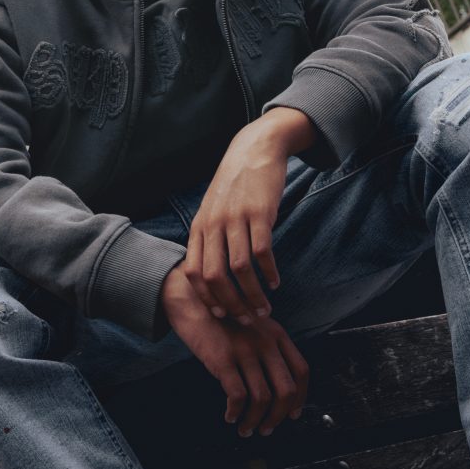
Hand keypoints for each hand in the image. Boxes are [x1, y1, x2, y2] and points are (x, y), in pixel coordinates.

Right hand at [161, 266, 308, 435]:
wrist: (190, 300)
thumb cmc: (220, 316)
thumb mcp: (253, 325)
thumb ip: (268, 347)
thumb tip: (278, 384)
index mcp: (276, 333)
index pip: (301, 371)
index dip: (300, 398)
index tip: (292, 414)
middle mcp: (265, 341)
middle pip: (286, 389)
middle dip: (279, 416)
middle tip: (268, 428)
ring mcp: (245, 350)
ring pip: (262, 398)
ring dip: (255, 420)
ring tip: (246, 428)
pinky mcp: (223, 359)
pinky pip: (237, 396)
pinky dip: (236, 412)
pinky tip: (230, 416)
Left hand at [184, 107, 316, 323]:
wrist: (255, 149)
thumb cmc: (235, 185)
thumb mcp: (212, 209)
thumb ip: (209, 237)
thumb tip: (209, 272)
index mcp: (200, 227)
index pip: (194, 272)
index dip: (206, 298)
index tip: (221, 314)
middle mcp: (213, 224)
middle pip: (214, 276)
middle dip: (230, 304)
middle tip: (246, 319)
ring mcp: (235, 218)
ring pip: (239, 268)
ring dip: (253, 294)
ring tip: (264, 307)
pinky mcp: (260, 212)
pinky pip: (262, 251)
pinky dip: (268, 272)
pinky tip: (275, 282)